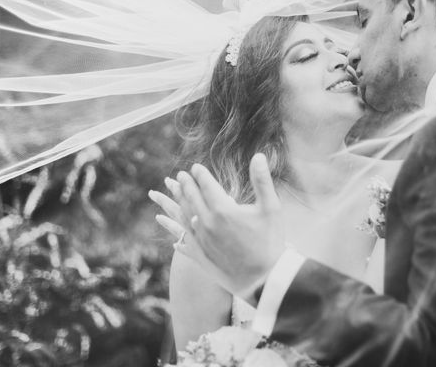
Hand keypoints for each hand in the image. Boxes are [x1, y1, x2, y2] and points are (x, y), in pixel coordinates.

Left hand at [151, 154, 285, 298]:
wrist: (265, 280)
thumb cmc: (271, 242)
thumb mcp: (271, 208)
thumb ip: (262, 180)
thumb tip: (259, 155)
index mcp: (223, 209)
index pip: (206, 185)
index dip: (200, 175)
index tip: (195, 167)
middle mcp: (207, 223)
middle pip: (191, 198)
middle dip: (185, 185)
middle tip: (179, 176)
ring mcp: (200, 241)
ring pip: (182, 216)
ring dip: (174, 201)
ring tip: (168, 191)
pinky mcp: (199, 256)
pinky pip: (180, 239)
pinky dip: (171, 229)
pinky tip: (163, 223)